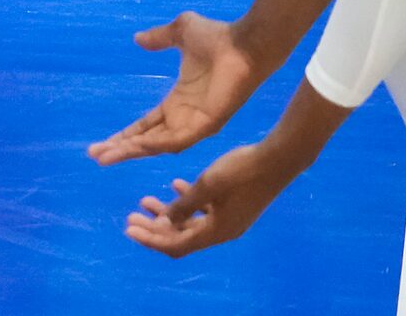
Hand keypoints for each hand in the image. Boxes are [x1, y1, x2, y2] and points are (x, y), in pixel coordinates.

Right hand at [89, 13, 261, 164]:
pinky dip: (156, 145)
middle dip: (122, 148)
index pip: (147, 124)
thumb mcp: (179, 33)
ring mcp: (196, 124)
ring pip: (158, 145)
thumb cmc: (218, 37)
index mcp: (178, 101)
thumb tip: (138, 39)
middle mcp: (185, 117)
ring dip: (132, 151)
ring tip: (106, 157)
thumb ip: (159, 38)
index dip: (126, 134)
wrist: (244, 42)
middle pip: (147, 140)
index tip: (103, 142)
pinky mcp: (207, 124)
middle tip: (96, 156)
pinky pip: (178, 140)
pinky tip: (136, 147)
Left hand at [123, 138, 303, 257]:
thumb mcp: (207, 186)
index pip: (176, 245)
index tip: (128, 228)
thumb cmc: (240, 172)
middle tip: (131, 215)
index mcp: (217, 232)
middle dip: (154, 228)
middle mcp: (222, 231)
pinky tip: (174, 185)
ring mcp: (229, 219)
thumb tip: (164, 221)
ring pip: (190, 223)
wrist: (277, 160)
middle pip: (181, 237)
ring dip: (167, 213)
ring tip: (144, 199)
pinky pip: (204, 210)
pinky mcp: (234, 206)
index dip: (151, 239)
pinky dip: (187, 202)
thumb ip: (185, 205)